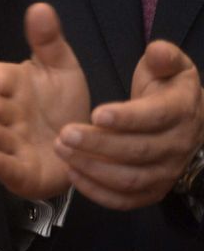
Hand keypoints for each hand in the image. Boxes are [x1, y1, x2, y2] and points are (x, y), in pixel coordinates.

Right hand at [0, 2, 88, 199]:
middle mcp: (6, 115)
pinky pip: (6, 168)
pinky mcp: (20, 172)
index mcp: (13, 88)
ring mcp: (11, 143)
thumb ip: (48, 41)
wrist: (81, 147)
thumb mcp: (61, 69)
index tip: (1, 79)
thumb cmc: (63, 104)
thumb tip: (40, 6)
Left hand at [54, 40, 203, 209]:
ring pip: (130, 179)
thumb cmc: (168, 90)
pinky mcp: (153, 192)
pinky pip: (126, 200)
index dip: (126, 117)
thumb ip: (163, 56)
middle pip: (138, 151)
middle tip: (64, 134)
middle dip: (99, 144)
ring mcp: (166, 172)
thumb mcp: (171, 66)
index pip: (156, 117)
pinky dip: (98, 192)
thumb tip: (157, 51)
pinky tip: (73, 175)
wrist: (187, 124)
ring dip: (93, 168)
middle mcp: (177, 146)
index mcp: (181, 111)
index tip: (95, 113)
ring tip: (62, 152)